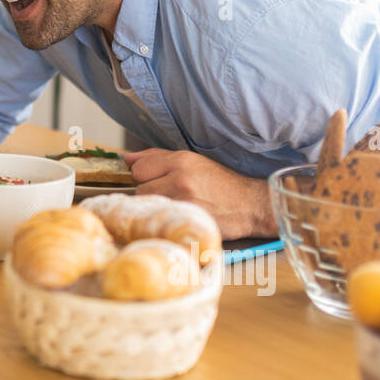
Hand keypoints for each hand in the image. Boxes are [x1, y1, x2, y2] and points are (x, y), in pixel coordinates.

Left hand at [123, 148, 272, 237]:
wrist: (250, 206)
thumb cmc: (221, 184)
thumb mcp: (192, 161)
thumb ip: (157, 157)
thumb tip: (128, 159)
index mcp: (181, 161)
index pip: (138, 169)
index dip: (145, 176)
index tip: (158, 181)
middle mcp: (180, 179)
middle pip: (140, 190)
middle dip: (151, 193)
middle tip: (171, 196)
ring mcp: (183, 203)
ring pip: (149, 207)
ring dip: (159, 208)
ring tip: (178, 207)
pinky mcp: (188, 222)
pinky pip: (162, 222)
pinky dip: (167, 221)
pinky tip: (181, 218)